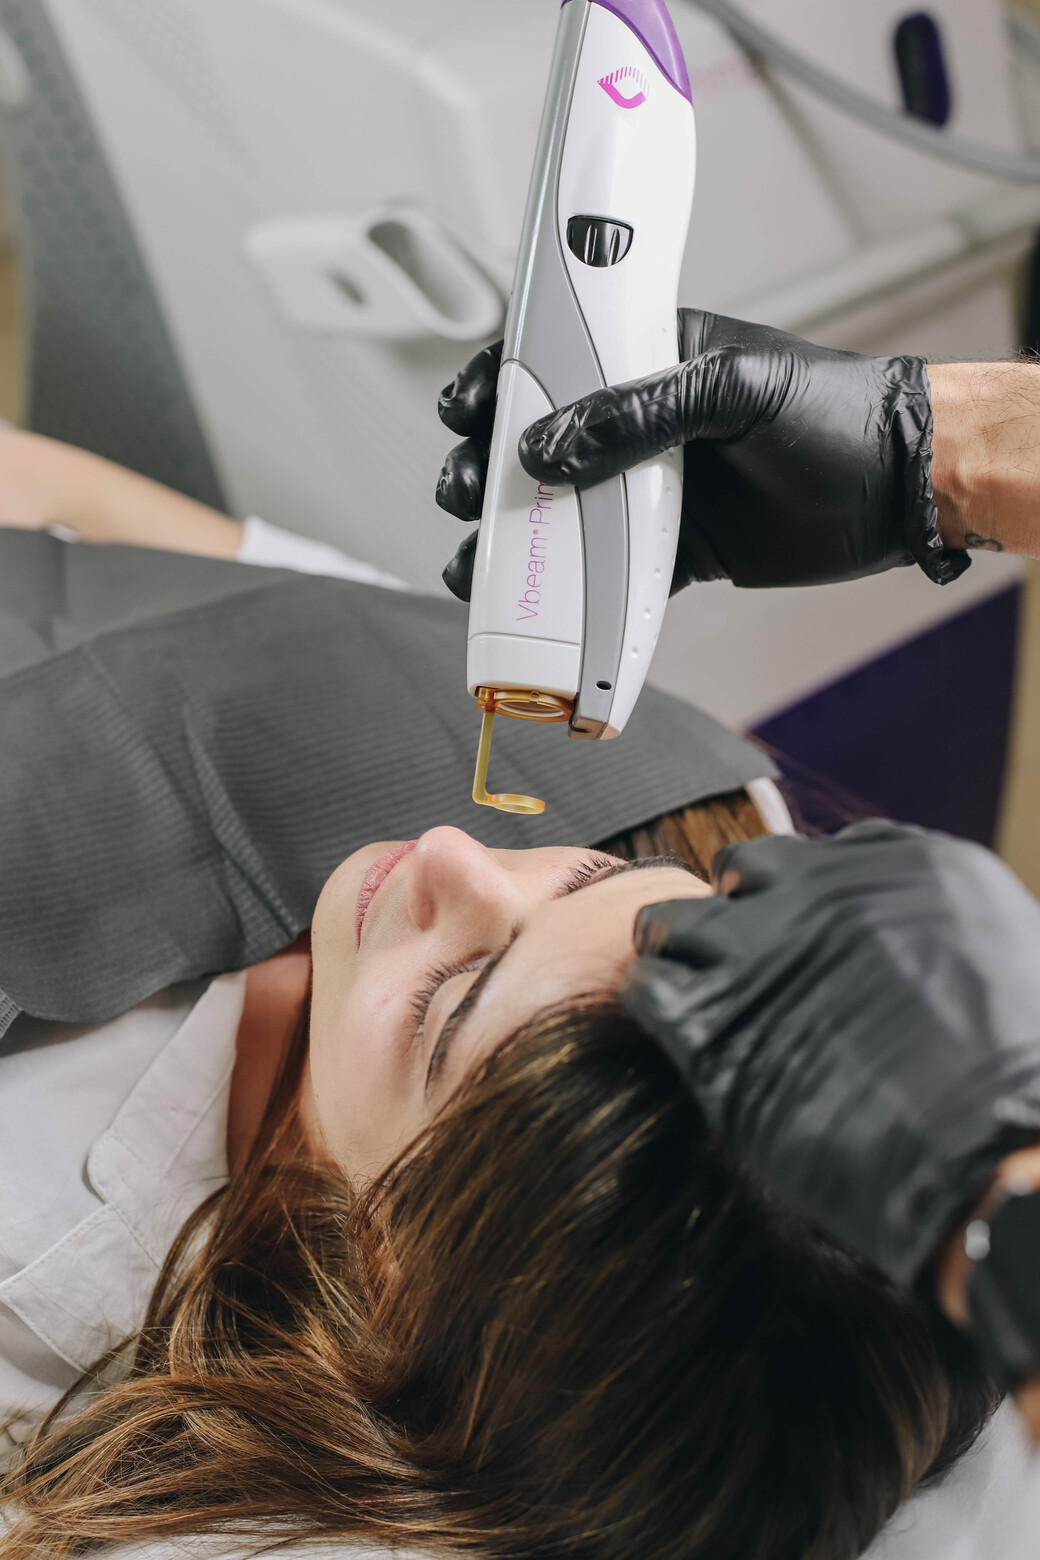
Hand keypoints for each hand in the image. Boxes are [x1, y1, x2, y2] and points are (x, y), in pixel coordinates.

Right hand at [435, 314, 969, 599]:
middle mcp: (642, 426)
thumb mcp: (733, 390)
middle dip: (488, 471)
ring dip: (515, 540)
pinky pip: (611, 575)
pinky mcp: (676, 549)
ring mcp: (654, 490)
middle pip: (539, 446)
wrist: (896, 488)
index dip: (499, 381)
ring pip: (563, 515)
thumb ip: (639, 413)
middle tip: (466, 493)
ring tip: (481, 565)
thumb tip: (549, 446)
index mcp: (650, 360)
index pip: (555, 358)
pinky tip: (544, 614)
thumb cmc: (835, 413)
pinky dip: (576, 599)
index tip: (463, 409)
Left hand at [623, 823, 1039, 1397]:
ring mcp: (758, 953)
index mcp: (898, 864)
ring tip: (702, 994)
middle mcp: (818, 892)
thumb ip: (942, 923)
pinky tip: (688, 1036)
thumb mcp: (1014, 954)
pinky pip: (650, 986)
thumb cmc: (1021, 1075)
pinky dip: (659, 1004)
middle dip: (738, 911)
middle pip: (738, 873)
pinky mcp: (714, 1024)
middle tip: (748, 964)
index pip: (813, 854)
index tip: (801, 937)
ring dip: (680, 952)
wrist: (996, 1158)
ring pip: (672, 920)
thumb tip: (902, 931)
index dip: (798, 898)